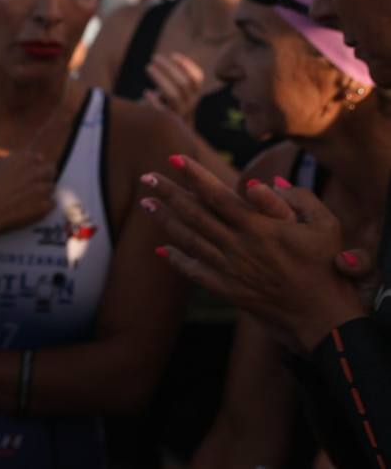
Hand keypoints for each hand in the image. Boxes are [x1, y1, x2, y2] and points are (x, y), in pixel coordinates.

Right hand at [0, 150, 56, 247]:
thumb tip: (5, 165)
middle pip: (50, 170)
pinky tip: (35, 209)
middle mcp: (34, 171)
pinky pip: (52, 203)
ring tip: (34, 199)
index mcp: (21, 159)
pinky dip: (45, 206)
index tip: (30, 171)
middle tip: (37, 183)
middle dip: (45, 175)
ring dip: (45, 192)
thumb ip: (1, 164)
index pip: (36, 158)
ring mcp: (40, 189)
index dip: (33, 165)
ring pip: (52, 187)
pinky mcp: (43, 206)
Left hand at [140, 156, 365, 352]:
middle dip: (168, 193)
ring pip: (189, 239)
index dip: (194, 175)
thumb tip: (262, 183)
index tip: (174, 158)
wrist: (323, 314)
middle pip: (194, 214)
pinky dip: (176, 259)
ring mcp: (230, 268)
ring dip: (165, 220)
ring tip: (145, 202)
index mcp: (259, 227)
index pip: (217, 194)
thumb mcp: (324, 225)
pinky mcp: (228, 289)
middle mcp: (238, 246)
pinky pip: (195, 271)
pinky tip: (161, 249)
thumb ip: (296, 198)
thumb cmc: (327, 265)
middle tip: (146, 176)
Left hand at [143, 51, 205, 123]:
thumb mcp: (169, 91)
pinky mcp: (166, 124)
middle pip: (184, 83)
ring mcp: (179, 115)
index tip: (173, 55)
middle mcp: (190, 105)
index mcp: (193, 95)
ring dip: (160, 78)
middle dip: (169, 67)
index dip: (187, 65)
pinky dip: (154, 101)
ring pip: (174, 95)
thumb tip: (169, 59)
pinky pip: (162, 112)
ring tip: (148, 67)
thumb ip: (172, 79)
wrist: (157, 132)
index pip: (197, 78)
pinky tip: (146, 92)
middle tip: (154, 57)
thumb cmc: (160, 105)